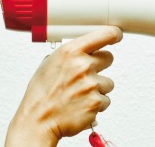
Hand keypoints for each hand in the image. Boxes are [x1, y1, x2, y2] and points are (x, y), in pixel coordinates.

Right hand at [6, 26, 122, 145]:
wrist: (38, 120)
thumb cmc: (41, 95)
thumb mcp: (49, 64)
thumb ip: (69, 55)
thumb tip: (84, 49)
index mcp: (70, 52)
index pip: (104, 34)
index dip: (114, 34)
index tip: (116, 35)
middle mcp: (83, 65)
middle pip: (109, 58)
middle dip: (100, 66)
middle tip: (86, 76)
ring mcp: (91, 84)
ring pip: (108, 83)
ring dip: (97, 89)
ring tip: (78, 95)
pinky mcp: (96, 102)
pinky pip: (105, 100)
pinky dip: (95, 104)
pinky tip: (80, 105)